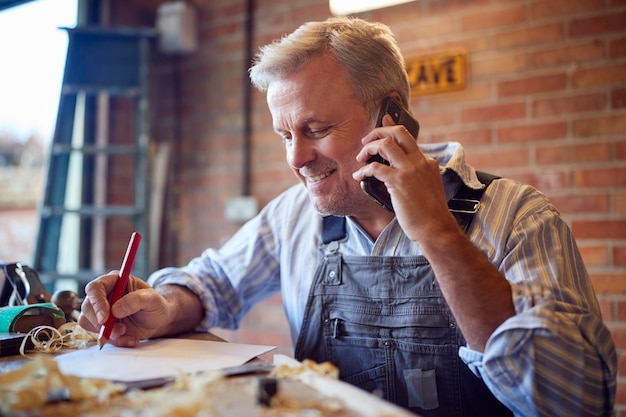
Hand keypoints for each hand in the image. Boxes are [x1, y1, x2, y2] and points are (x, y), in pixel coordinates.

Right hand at [78, 272, 171, 346]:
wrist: (158, 320)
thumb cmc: (155, 305)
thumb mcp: (152, 299)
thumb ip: (136, 300)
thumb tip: (115, 310)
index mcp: (114, 281)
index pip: (95, 288)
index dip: (97, 303)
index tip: (105, 318)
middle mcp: (104, 294)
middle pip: (88, 307)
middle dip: (102, 323)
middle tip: (120, 330)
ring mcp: (100, 310)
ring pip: (89, 323)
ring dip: (108, 333)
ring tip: (127, 334)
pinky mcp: (102, 325)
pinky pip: (99, 335)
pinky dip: (114, 341)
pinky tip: (129, 339)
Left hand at [352, 114, 457, 242]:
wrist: (435, 228)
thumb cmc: (428, 213)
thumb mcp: (426, 187)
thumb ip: (414, 174)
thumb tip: (394, 170)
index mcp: (426, 162)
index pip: (407, 138)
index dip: (392, 128)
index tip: (383, 120)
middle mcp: (419, 161)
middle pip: (398, 132)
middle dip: (378, 131)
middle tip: (366, 140)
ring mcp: (410, 170)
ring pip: (385, 144)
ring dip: (368, 148)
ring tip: (360, 158)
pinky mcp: (399, 182)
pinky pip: (375, 168)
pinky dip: (363, 170)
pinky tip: (358, 177)